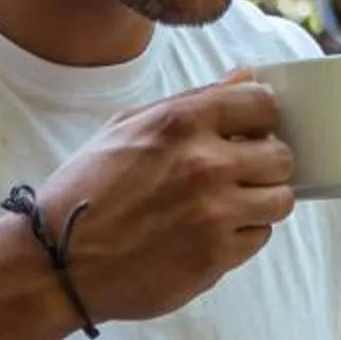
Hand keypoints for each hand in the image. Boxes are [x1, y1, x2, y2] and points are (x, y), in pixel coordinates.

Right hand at [31, 78, 293, 322]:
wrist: (58, 263)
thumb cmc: (86, 191)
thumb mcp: (127, 127)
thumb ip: (192, 100)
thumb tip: (245, 77)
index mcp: (180, 122)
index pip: (263, 103)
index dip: (261, 117)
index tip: (250, 130)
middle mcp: (204, 165)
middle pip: (281, 155)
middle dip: (264, 162)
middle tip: (239, 173)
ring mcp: (213, 214)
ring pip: (280, 199)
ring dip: (260, 200)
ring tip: (229, 204)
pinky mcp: (215, 257)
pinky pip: (259, 238)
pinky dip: (243, 235)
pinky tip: (211, 232)